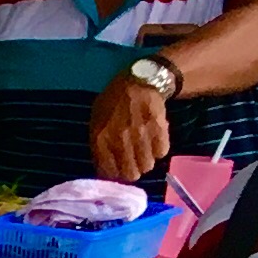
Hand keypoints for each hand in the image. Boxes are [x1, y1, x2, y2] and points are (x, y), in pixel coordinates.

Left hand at [91, 69, 176, 184]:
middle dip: (132, 171)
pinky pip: (162, 152)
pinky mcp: (159, 130)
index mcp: (100, 140)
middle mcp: (119, 141)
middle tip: (134, 162)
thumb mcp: (96, 122)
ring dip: (147, 161)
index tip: (119, 171)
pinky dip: (159, 150)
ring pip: (147, 166)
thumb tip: (104, 169)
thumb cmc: (114, 102)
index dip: (114, 175)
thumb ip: (98, 145)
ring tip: (144, 149)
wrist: (139, 81)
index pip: (107, 173)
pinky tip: (155, 140)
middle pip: (130, 174)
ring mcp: (140, 136)